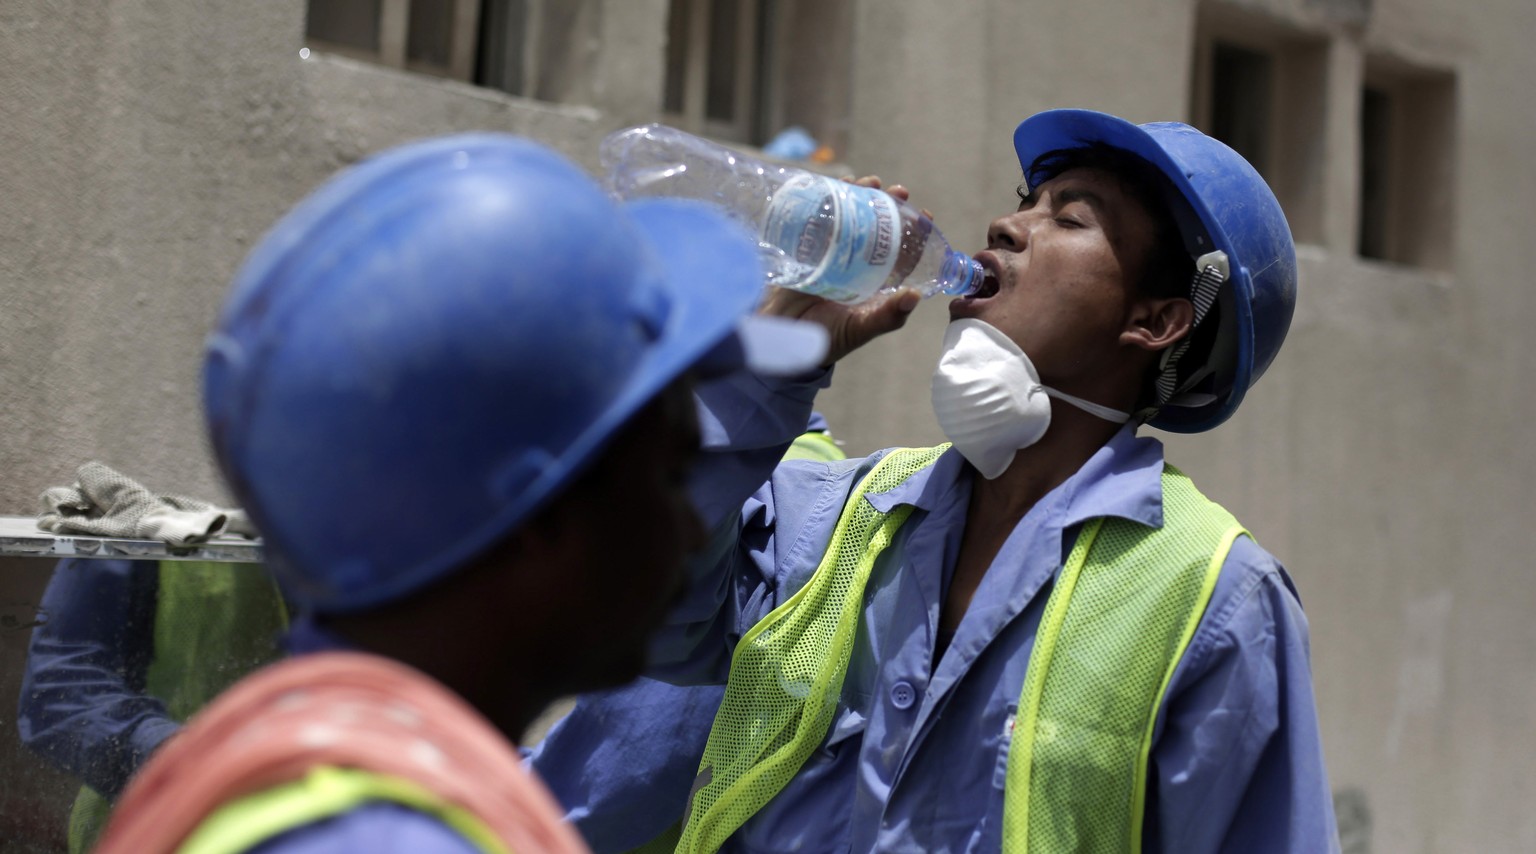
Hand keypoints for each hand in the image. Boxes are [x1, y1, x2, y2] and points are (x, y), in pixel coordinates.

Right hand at [757, 176, 923, 365]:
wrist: (784, 335)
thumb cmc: (827, 337)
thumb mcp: (860, 328)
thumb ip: (887, 317)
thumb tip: (915, 295)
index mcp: (876, 281)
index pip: (901, 251)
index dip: (914, 232)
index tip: (923, 214)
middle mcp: (858, 263)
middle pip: (877, 227)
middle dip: (889, 205)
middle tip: (898, 191)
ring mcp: (833, 252)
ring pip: (852, 217)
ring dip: (862, 196)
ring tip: (871, 183)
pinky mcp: (809, 246)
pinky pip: (822, 217)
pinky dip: (830, 199)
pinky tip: (838, 186)